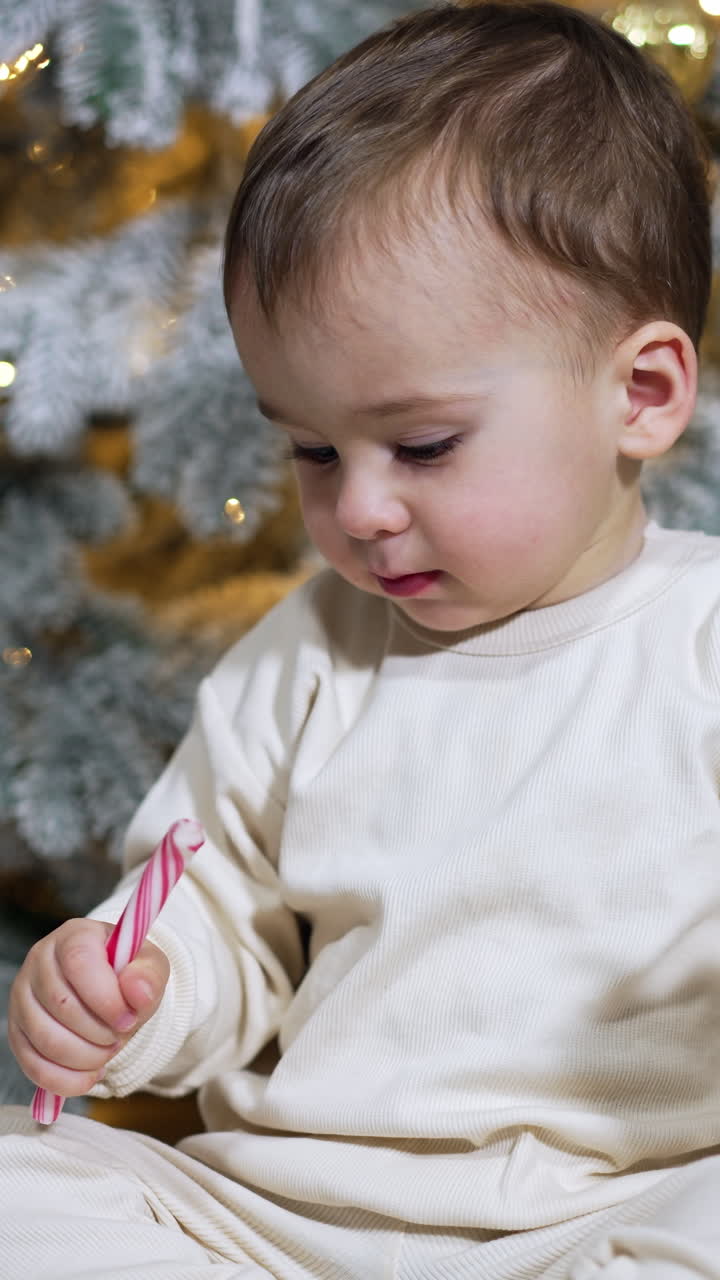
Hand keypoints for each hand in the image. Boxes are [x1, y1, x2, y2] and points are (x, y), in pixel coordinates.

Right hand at [7, 918, 169, 1096]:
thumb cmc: (128, 975)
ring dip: (86, 1057)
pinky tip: (90, 1073)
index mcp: (74, 936)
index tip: (128, 1018)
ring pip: (45, 1039)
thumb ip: (148, 976)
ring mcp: (22, 997)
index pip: (79, 963)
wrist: (111, 992)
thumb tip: (138, 994)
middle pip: (61, 1005)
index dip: (106, 998)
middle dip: (99, 1033)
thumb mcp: (150, 967)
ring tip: (107, 1052)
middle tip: (120, 1036)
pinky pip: (34, 1066)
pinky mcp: (17, 1031)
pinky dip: (67, 1080)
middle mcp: (39, 960)